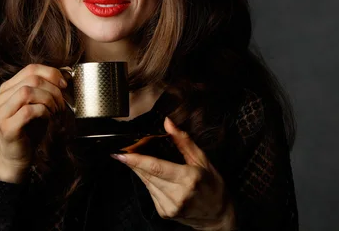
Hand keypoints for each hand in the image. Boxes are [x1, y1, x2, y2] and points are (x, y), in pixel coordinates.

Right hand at [0, 64, 67, 182]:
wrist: (16, 156)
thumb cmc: (30, 129)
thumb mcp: (39, 104)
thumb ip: (47, 88)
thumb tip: (66, 73)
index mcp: (8, 88)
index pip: (31, 69)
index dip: (51, 73)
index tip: (64, 85)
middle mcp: (1, 97)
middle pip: (31, 79)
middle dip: (53, 89)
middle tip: (61, 103)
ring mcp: (2, 112)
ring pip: (28, 92)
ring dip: (48, 100)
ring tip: (56, 111)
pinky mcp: (7, 126)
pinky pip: (28, 110)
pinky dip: (44, 112)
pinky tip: (48, 118)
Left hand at [111, 117, 236, 230]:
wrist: (218, 216)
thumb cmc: (213, 186)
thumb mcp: (202, 160)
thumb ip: (183, 141)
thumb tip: (168, 123)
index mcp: (188, 179)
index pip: (156, 167)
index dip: (136, 160)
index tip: (121, 154)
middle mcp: (177, 195)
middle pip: (148, 174)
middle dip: (134, 161)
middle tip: (124, 150)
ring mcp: (170, 206)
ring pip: (146, 183)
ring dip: (140, 170)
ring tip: (136, 159)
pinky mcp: (164, 213)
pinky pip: (150, 192)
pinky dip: (149, 181)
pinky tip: (154, 175)